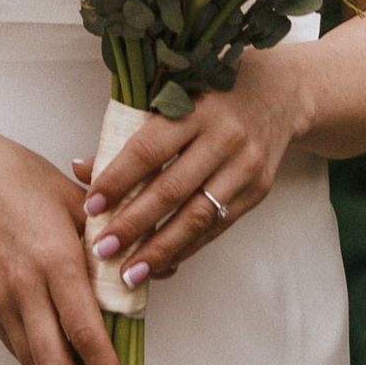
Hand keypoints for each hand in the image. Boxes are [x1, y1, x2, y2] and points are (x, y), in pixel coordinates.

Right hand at [0, 126, 136, 364]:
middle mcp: (25, 288)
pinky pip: (17, 348)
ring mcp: (1, 300)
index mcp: (56, 261)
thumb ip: (119, 242)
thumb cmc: (24, 179)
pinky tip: (62, 358)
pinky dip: (42, 362)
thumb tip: (162, 269)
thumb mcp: (79, 203)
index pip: (88, 336)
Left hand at [73, 55, 304, 286]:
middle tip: (102, 250)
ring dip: (160, 249)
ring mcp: (244, 167)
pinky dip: (187, 247)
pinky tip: (162, 263)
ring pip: (197, 216)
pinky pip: (218, 226)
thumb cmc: (213, 91)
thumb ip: (129, 131)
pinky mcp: (257, 190)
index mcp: (195, 108)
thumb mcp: (173, 95)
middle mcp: (224, 138)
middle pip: (172, 189)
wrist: (283, 92)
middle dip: (133, 224)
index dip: (118, 179)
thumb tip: (82, 167)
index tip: (90, 204)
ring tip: (129, 273)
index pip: (150, 149)